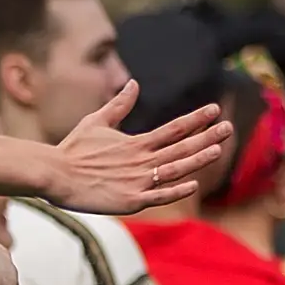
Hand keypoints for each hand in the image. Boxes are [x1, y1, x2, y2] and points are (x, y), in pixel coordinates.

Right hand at [44, 78, 226, 214]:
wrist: (55, 175)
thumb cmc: (74, 149)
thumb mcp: (96, 121)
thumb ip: (119, 105)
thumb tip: (134, 84)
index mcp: (136, 142)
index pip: (174, 128)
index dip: (196, 120)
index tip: (215, 109)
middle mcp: (141, 160)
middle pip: (181, 147)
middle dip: (207, 137)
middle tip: (229, 126)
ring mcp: (138, 181)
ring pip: (175, 169)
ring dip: (198, 159)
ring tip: (219, 149)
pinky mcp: (130, 200)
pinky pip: (159, 196)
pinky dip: (176, 190)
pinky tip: (194, 184)